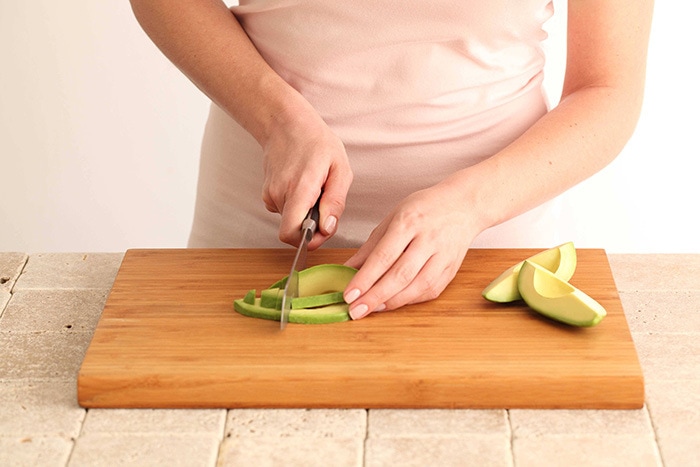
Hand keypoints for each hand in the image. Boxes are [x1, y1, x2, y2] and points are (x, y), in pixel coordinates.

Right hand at [261, 114, 352, 249]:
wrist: (286, 124)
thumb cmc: (316, 142)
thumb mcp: (340, 169)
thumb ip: (335, 202)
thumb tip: (327, 228)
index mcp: (299, 189)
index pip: (291, 233)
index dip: (308, 240)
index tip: (322, 230)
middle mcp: (280, 194)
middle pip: (293, 230)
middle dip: (311, 226)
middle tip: (324, 204)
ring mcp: (270, 194)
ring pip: (290, 220)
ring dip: (305, 212)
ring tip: (314, 188)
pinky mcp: (267, 194)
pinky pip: (285, 211)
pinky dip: (296, 205)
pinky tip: (303, 186)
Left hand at [343, 182, 480, 318]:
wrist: (464, 205)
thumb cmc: (425, 208)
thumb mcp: (393, 218)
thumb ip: (371, 246)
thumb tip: (348, 269)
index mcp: (409, 222)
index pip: (384, 255)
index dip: (365, 278)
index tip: (349, 294)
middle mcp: (428, 239)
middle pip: (401, 274)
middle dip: (375, 296)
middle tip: (356, 310)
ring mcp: (443, 256)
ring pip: (418, 286)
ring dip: (393, 302)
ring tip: (373, 309)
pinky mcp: (451, 269)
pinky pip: (431, 290)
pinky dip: (410, 300)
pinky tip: (394, 303)